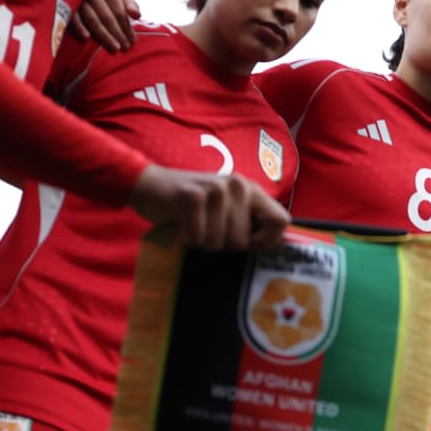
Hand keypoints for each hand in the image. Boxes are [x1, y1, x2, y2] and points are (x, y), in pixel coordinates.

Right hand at [72, 0, 138, 52]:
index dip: (127, 28)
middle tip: (125, 48)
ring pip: (92, 19)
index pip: (119, 10)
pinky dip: (79, 27)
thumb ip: (131, 5)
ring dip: (103, 36)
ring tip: (114, 48)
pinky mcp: (68, 5)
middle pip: (106, 16)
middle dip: (117, 34)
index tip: (133, 42)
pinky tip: (86, 38)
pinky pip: (73, 18)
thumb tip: (136, 15)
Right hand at [128, 165, 289, 251]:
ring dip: (201, 242)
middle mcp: (238, 186)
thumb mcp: (227, 210)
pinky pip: (198, 238)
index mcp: (251, 190)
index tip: (247, 244)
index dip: (265, 241)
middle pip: (242, 241)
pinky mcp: (191, 197)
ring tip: (193, 223)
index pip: (281, 221)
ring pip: (219, 242)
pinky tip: (180, 223)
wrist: (150, 186)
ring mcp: (215, 189)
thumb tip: (279, 243)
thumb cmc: (192, 206)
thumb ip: (251, 222)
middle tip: (206, 227)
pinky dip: (186, 238)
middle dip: (222, 244)